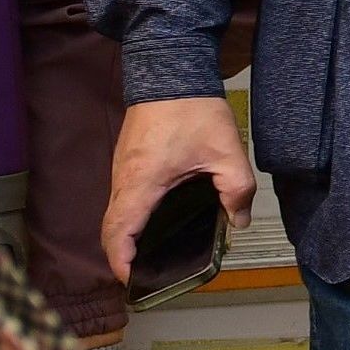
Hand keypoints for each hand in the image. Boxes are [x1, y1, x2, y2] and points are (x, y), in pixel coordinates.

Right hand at [109, 97, 253, 277]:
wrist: (170, 67)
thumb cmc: (192, 108)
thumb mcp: (226, 151)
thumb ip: (237, 190)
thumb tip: (237, 221)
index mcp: (141, 182)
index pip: (117, 233)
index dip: (121, 263)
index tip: (134, 281)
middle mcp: (123, 179)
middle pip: (111, 229)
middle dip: (124, 257)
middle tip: (148, 276)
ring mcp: (122, 169)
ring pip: (116, 214)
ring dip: (128, 237)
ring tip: (154, 256)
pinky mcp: (128, 160)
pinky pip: (124, 199)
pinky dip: (132, 219)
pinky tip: (158, 223)